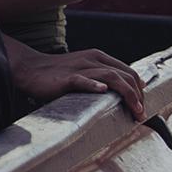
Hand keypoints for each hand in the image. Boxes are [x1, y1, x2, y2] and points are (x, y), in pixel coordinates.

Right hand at [5, 37, 145, 118]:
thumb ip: (103, 76)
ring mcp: (79, 68)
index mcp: (98, 57)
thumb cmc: (58, 74)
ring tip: (134, 110)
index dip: (140, 90)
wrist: (29, 68)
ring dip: (127, 94)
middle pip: (124, 75)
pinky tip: (103, 90)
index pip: (129, 72)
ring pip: (110, 77)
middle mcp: (92, 59)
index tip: (141, 106)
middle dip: (138, 96)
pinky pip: (82, 80)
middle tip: (141, 114)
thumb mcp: (84, 69)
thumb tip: (126, 90)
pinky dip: (94, 85)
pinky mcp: (65, 78)